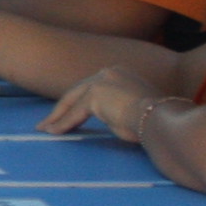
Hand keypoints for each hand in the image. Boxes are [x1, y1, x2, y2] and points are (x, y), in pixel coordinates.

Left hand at [45, 65, 159, 141]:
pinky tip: (53, 132)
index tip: (67, 114)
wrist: (160, 119)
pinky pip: (74, 113)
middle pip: (77, 92)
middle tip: (47, 122)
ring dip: (58, 117)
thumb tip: (110, 119)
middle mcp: (109, 73)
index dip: (76, 103)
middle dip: (61, 109)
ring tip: (45, 129)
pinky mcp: (95, 95)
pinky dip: (63, 123)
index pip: (91, 89)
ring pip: (73, 101)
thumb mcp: (133, 110)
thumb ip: (117, 109)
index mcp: (120, 74)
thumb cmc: (154, 120)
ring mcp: (101, 81)